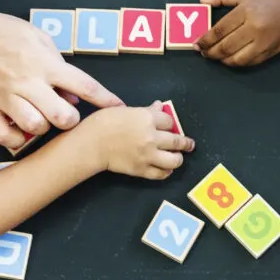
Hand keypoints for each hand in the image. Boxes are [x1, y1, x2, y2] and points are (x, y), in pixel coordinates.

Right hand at [0, 4, 122, 147]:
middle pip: (63, 117)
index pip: (86, 86)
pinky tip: (19, 130)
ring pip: (36, 128)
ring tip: (40, 119)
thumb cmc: (2, 31)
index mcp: (46, 64)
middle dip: (70, 120)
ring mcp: (6, 98)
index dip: (106, 100)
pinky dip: (15, 138)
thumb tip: (74, 94)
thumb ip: (58, 64)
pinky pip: (4, 136)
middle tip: (65, 114)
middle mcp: (29, 83)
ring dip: (43, 128)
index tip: (118, 108)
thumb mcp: (38, 37)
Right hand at [78, 102, 194, 179]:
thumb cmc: (103, 123)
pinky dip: (166, 171)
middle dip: (185, 143)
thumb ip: (145, 110)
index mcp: (147, 119)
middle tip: (189, 144)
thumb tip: (159, 106)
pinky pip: (161, 173)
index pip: (169, 121)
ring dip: (178, 158)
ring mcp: (148, 155)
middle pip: (177, 140)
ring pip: (174, 160)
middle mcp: (151, 137)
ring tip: (177, 157)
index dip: (170, 123)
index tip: (170, 126)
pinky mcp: (142, 169)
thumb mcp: (124, 110)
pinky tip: (166, 168)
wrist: (90, 144)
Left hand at [196, 0, 279, 66]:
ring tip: (214, 56)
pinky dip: (236, 63)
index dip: (206, 39)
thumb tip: (202, 0)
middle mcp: (254, 28)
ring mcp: (263, 43)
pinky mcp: (270, 53)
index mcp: (247, 11)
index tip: (196, 43)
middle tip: (202, 52)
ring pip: (236, 59)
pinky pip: (248, 62)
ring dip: (222, 60)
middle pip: (225, 47)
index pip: (220, 30)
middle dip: (210, 52)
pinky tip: (229, 59)